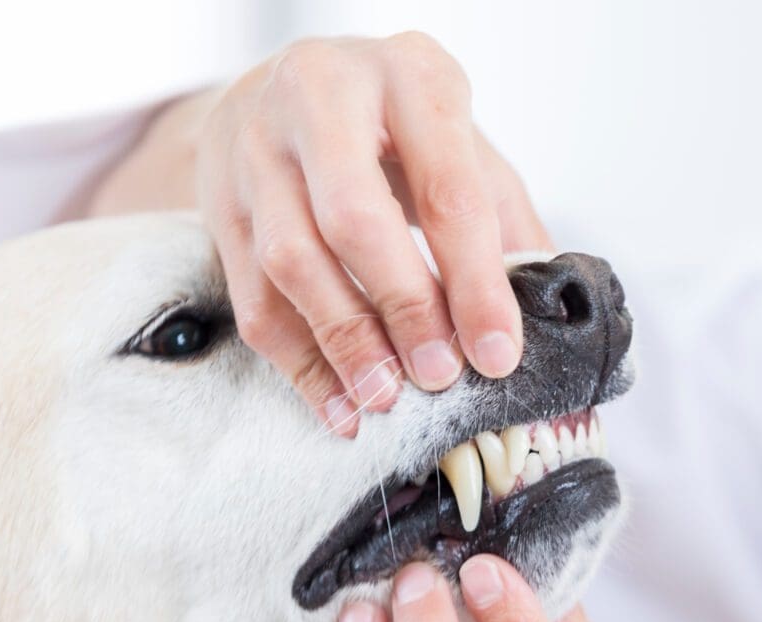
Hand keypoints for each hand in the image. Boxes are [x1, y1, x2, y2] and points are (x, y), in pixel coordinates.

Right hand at [90, 34, 550, 433]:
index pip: (447, 190)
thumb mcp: (465, 146)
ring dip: (343, 343)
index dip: (475, 282)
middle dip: (403, 307)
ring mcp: (255, 145)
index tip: (497, 355)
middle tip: (438, 375)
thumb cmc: (399, 127)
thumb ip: (505, 221)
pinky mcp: (218, 199)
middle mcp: (319, 97)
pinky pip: (252, 297)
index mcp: (408, 77)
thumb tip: (544, 311)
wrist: (290, 86)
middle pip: (354, 218)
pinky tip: (341, 405)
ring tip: (386, 398)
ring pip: (290, 260)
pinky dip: (300, 363)